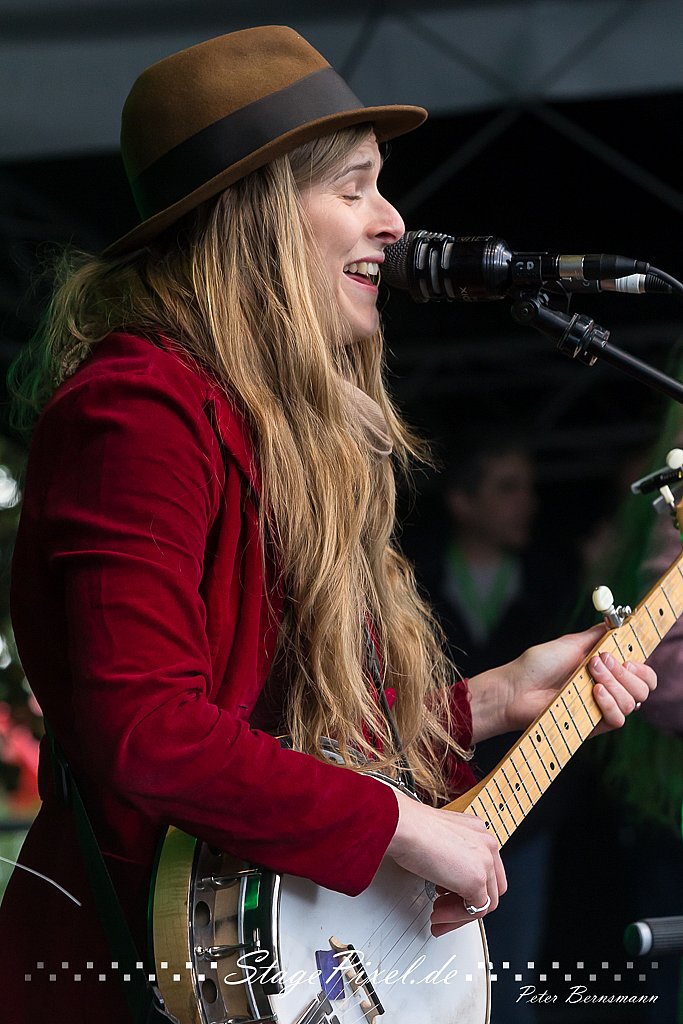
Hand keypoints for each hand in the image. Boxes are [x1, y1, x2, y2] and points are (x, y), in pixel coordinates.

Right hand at [386, 790, 506, 936]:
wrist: (404, 826)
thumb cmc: (410, 827)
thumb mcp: (438, 838)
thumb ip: (450, 854)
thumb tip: (446, 874)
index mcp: (477, 830)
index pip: (485, 867)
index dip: (468, 885)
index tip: (449, 894)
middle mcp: (486, 843)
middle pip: (491, 886)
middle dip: (467, 902)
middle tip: (445, 908)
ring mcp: (485, 861)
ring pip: (486, 901)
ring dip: (460, 914)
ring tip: (438, 915)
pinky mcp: (477, 879)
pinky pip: (475, 910)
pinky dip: (456, 918)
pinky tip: (438, 915)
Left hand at [502, 625, 656, 735]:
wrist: (516, 689)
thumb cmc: (537, 665)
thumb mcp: (570, 643)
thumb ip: (598, 634)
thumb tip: (618, 622)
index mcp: (606, 670)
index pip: (641, 672)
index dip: (642, 666)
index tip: (630, 656)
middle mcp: (608, 689)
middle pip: (644, 688)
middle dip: (628, 672)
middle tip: (603, 661)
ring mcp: (601, 707)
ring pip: (633, 702)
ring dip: (615, 683)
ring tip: (590, 673)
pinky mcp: (593, 725)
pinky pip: (618, 719)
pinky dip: (610, 703)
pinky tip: (594, 692)